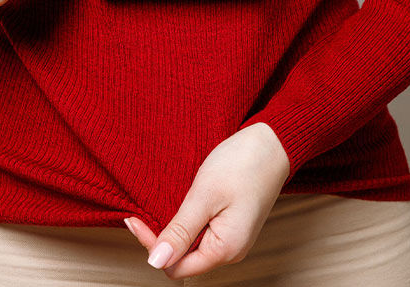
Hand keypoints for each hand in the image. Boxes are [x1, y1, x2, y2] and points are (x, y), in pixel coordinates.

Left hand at [124, 122, 289, 279]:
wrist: (273, 144)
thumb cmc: (243, 164)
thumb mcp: (205, 196)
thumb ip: (181, 231)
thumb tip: (156, 262)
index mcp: (225, 249)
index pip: (175, 266)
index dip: (153, 247)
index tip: (136, 218)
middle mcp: (230, 251)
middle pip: (182, 260)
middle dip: (160, 239)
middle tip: (141, 212)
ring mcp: (231, 239)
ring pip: (190, 247)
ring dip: (171, 230)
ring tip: (157, 207)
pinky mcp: (230, 226)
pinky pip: (201, 234)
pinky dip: (185, 223)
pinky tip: (176, 205)